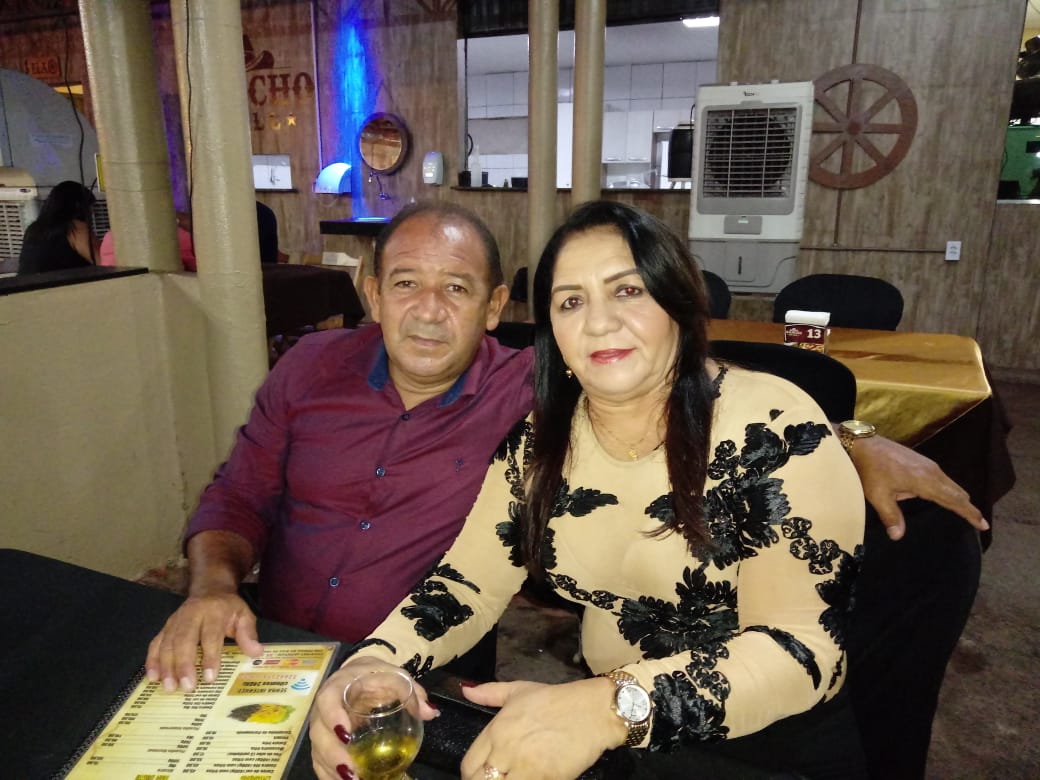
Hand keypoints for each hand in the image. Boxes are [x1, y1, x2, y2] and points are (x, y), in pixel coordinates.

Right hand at [145, 590, 261, 691]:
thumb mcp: (244, 615)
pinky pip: (155, 643)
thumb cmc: (228, 608)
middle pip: (184, 640)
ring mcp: (175, 620)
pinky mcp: (165, 627)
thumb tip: (256, 652)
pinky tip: (152, 677)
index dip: (210, 657)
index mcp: (214, 612)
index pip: (210, 636)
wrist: (209, 589)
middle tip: (187, 687)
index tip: (210, 678)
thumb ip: (248, 633)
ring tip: (169, 687)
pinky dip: (152, 660)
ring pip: (167, 643)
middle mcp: (191, 615)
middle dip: (184, 665)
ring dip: (166, 666)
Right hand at [309, 658, 438, 779]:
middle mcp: (324, 708)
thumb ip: (412, 691)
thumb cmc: (376, 676)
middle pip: (319, 732)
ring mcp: (323, 728)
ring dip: (332, 769)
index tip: (346, 734)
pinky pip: (321, 761)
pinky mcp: (325, 742)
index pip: (328, 699)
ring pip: (318, 751)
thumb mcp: (395, 676)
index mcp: (339, 686)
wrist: (359, 676)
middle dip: (332, 754)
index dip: (332, 716)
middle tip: (351, 771)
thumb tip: (430, 712)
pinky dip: (330, 775)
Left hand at [459, 677, 623, 779]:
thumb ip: (489, 692)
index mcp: (496, 730)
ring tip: (512, 779)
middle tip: (497, 779)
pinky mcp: (545, 779)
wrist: (593, 711)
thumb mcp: (519, 690)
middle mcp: (506, 751)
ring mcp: (525, 768)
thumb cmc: (556, 700)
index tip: (482, 774)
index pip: (468, 765)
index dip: (471, 774)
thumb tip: (465, 690)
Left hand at [848, 434, 988, 539]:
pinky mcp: (921, 461)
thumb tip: (898, 536)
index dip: (970, 513)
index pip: (954, 500)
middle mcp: (932, 471)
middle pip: (957, 492)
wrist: (860, 444)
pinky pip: (942, 478)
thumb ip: (891, 516)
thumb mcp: (877, 496)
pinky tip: (945, 496)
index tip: (983, 524)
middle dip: (968, 507)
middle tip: (978, 522)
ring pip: (950, 484)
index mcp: (925, 481)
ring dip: (959, 497)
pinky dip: (949, 489)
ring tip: (965, 511)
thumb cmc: (868, 470)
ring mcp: (927, 464)